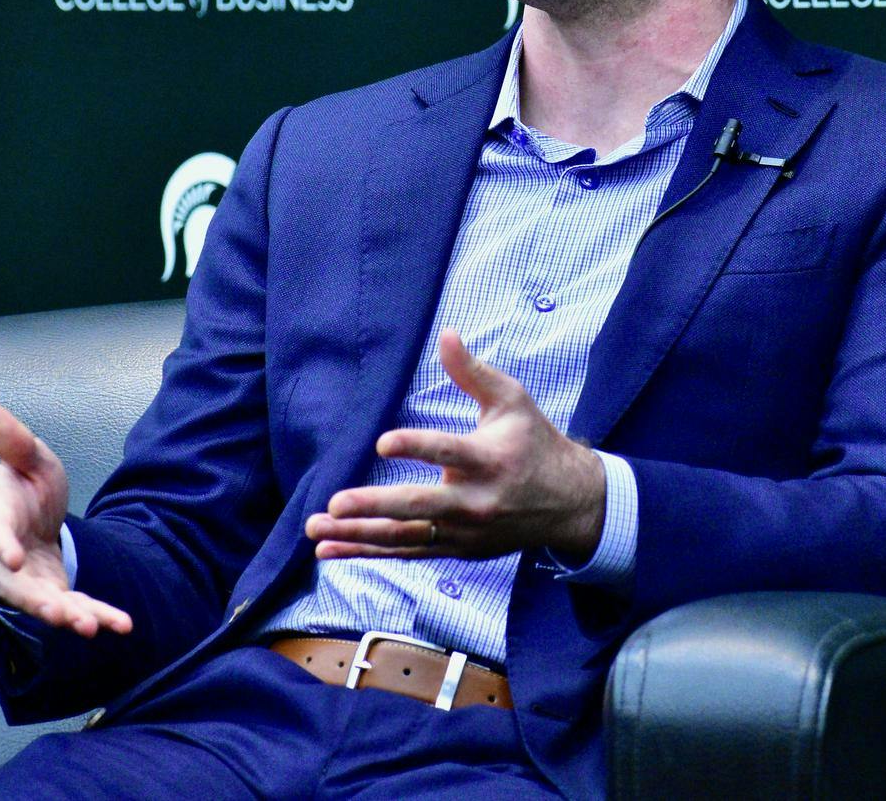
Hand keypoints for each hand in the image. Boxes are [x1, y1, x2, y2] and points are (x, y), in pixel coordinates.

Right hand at [0, 402, 131, 639]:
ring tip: (90, 626)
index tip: (16, 560)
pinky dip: (95, 615)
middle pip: (14, 585)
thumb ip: (11, 440)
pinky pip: (72, 606)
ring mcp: (25, 580)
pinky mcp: (50, 592)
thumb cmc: (26, 482)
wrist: (35, 511)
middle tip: (60, 613)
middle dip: (37, 601)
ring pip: (42, 603)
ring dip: (67, 615)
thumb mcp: (28, 456)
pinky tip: (120, 625)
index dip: (3, 548)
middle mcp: (2, 559)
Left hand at [304, 331, 605, 562]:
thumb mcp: (512, 400)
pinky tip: (330, 550)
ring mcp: (464, 532)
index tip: (383, 442)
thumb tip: (446, 333)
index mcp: (489, 460)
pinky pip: (406, 552)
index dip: (416, 447)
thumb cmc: (534, 442)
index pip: (449, 452)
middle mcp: (475, 502)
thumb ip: (473, 372)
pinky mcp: (455, 548)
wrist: (569, 503)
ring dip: (358, 535)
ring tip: (316, 528)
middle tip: (334, 503)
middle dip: (374, 507)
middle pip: (419, 507)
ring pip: (404, 537)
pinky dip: (367, 552)